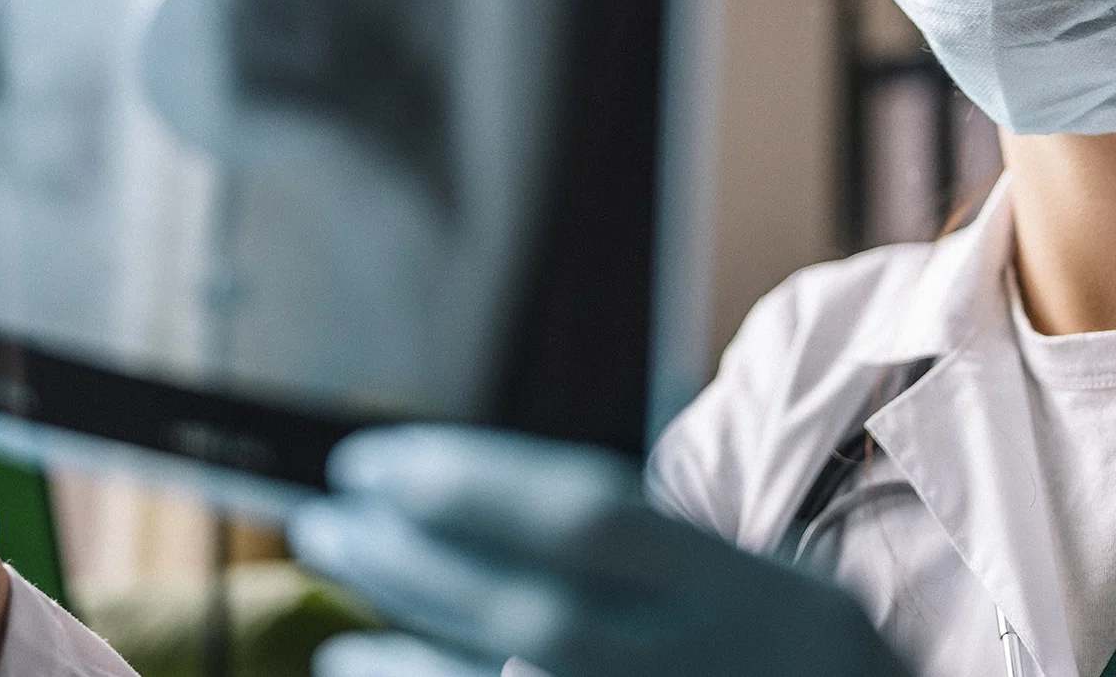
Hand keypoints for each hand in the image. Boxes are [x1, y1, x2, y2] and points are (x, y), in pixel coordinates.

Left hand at [287, 425, 911, 676]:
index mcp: (731, 587)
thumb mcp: (750, 575)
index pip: (589, 519)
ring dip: (397, 646)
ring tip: (329, 578)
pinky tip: (360, 665)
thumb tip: (482, 503)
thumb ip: (644, 546)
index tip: (378, 460)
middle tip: (324, 513)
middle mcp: (693, 662)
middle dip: (412, 559)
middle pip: (531, 608)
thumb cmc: (791, 659)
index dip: (475, 486)